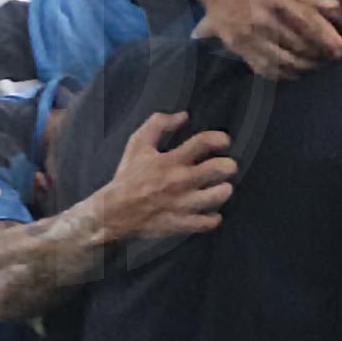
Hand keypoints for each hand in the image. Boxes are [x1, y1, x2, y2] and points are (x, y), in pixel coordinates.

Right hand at [89, 113, 234, 245]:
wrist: (114, 212)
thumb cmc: (128, 176)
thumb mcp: (138, 144)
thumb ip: (158, 124)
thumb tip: (183, 116)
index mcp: (171, 160)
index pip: (204, 142)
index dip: (220, 139)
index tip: (223, 143)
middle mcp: (180, 181)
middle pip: (221, 169)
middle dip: (228, 166)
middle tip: (224, 168)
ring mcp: (183, 205)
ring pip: (220, 195)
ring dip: (223, 190)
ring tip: (218, 188)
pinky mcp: (182, 224)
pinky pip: (210, 222)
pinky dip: (213, 217)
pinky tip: (208, 211)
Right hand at [197, 0, 341, 77]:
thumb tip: (334, 8)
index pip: (308, 23)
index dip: (326, 38)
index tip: (340, 48)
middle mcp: (263, 19)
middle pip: (298, 44)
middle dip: (319, 54)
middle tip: (332, 58)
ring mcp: (249, 35)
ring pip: (282, 60)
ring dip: (303, 66)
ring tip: (316, 66)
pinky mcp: (238, 46)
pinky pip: (263, 67)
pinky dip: (282, 74)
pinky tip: (293, 73)